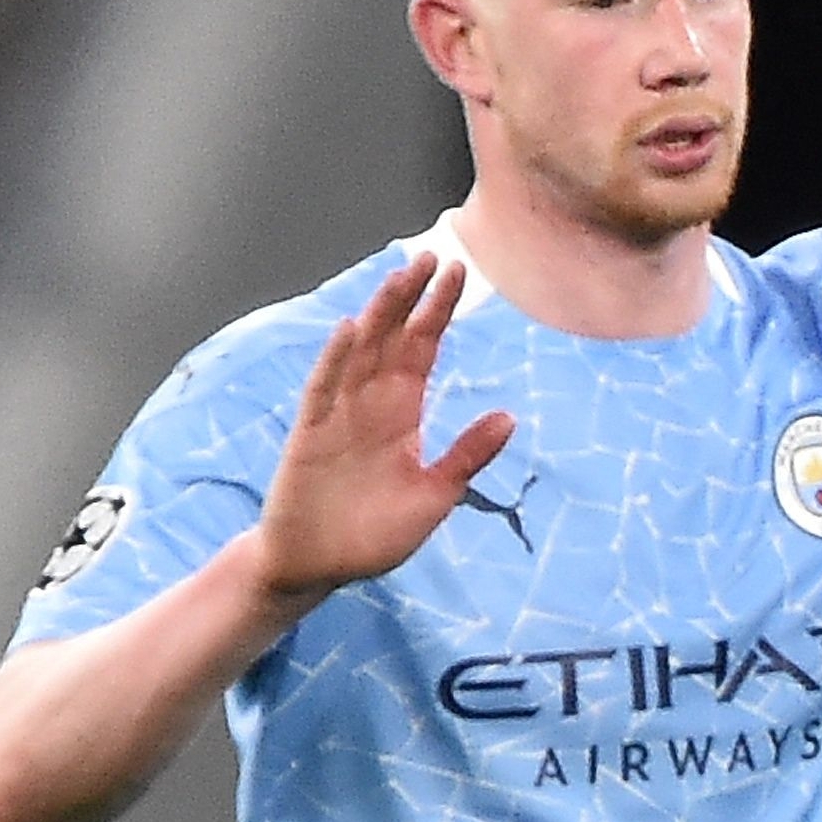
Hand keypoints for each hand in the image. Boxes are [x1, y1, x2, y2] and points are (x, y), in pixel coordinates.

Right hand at [249, 257, 512, 602]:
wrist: (318, 566)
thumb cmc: (374, 534)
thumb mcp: (436, 495)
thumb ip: (467, 456)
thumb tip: (511, 416)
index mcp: (402, 414)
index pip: (423, 350)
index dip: (439, 312)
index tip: (460, 274)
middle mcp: (370, 405)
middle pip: (394, 340)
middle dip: (413, 298)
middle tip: (433, 254)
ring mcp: (338, 416)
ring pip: (361, 353)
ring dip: (380, 315)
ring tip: (400, 276)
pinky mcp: (310, 435)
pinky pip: (323, 390)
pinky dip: (335, 360)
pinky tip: (350, 329)